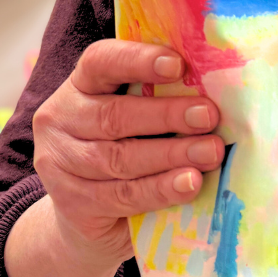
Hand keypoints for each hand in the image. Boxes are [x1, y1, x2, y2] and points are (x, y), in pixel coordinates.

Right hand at [31, 39, 224, 267]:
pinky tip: (190, 183)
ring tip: (211, 152)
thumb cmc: (125, 146)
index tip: (178, 65)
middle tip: (209, 116)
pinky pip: (123, 195)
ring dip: (172, 154)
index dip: (138, 60)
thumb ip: (160, 96)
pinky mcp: (73, 205)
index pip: (100, 61)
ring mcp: (61, 165)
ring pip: (121, 158)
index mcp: (80, 85)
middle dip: (167, 115)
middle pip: (115, 115)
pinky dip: (161, 189)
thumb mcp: (135, 115)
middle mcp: (61, 119)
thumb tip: (216, 88)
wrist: (86, 216)